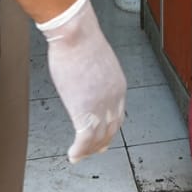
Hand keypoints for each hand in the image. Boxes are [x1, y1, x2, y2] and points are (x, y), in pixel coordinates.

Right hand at [38, 0, 126, 162]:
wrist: (76, 35)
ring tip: (79, 156)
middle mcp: (114, 98)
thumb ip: (95, 76)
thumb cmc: (81, 41)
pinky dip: (79, 150)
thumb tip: (84, 78)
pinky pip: (84, 139)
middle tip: (93, 151)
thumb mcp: (95, 61)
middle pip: (111, 128)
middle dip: (102, 142)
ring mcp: (101, 106)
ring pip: (98, 137)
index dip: (111, 127)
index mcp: (118, 85)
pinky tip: (73, 155)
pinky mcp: (85, 111)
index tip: (104, 135)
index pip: (118, 114)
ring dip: (89, 149)